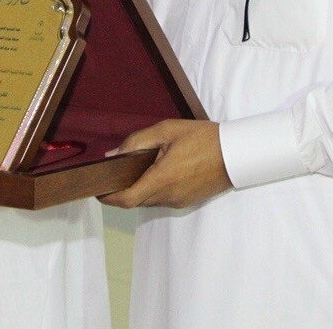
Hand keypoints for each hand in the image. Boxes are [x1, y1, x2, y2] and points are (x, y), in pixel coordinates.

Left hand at [99, 119, 232, 209]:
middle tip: (114, 172)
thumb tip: (113, 156)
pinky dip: (153, 189)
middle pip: (135, 201)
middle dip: (121, 190)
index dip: (108, 198)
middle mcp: (169, 195)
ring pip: (149, 200)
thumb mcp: (166, 131)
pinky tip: (156, 171)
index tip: (97, 189)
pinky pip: (162, 199)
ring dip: (139, 188)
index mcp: (163, 179)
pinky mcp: (187, 201)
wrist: (236, 153)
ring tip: (137, 167)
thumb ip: (136, 142)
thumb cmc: (203, 138)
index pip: (127, 199)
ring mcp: (179, 201)